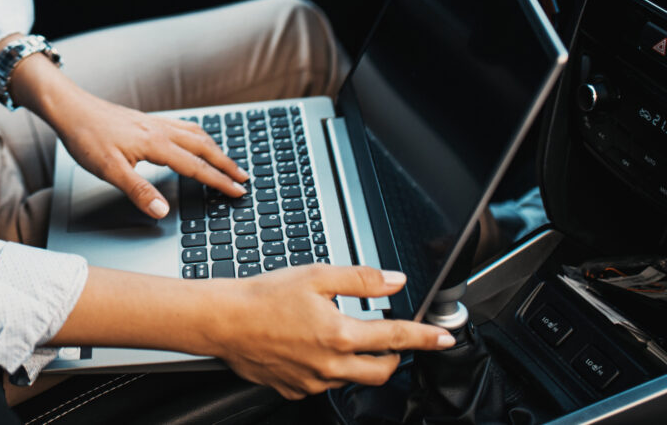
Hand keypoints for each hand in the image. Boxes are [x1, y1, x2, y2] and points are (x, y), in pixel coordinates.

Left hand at [52, 88, 246, 217]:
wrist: (70, 109)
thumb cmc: (87, 138)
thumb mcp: (110, 171)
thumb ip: (139, 191)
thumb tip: (163, 211)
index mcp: (156, 144)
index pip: (196, 167)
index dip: (219, 181)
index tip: (238, 191)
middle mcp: (160, 130)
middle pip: (203, 147)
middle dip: (226, 163)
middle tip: (244, 177)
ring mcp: (154, 122)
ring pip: (194, 134)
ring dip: (215, 148)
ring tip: (227, 160)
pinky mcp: (146, 120)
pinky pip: (181, 126)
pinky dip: (197, 136)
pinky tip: (193, 140)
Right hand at [205, 266, 453, 399]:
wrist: (223, 321)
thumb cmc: (263, 296)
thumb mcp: (315, 276)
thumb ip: (360, 279)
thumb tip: (394, 280)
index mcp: (340, 334)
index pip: (396, 338)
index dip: (424, 338)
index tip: (444, 338)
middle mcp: (331, 364)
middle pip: (382, 371)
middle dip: (393, 357)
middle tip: (388, 340)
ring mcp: (314, 382)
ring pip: (352, 378)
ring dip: (356, 361)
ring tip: (336, 337)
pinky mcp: (296, 390)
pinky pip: (322, 385)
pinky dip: (326, 370)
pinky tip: (308, 349)